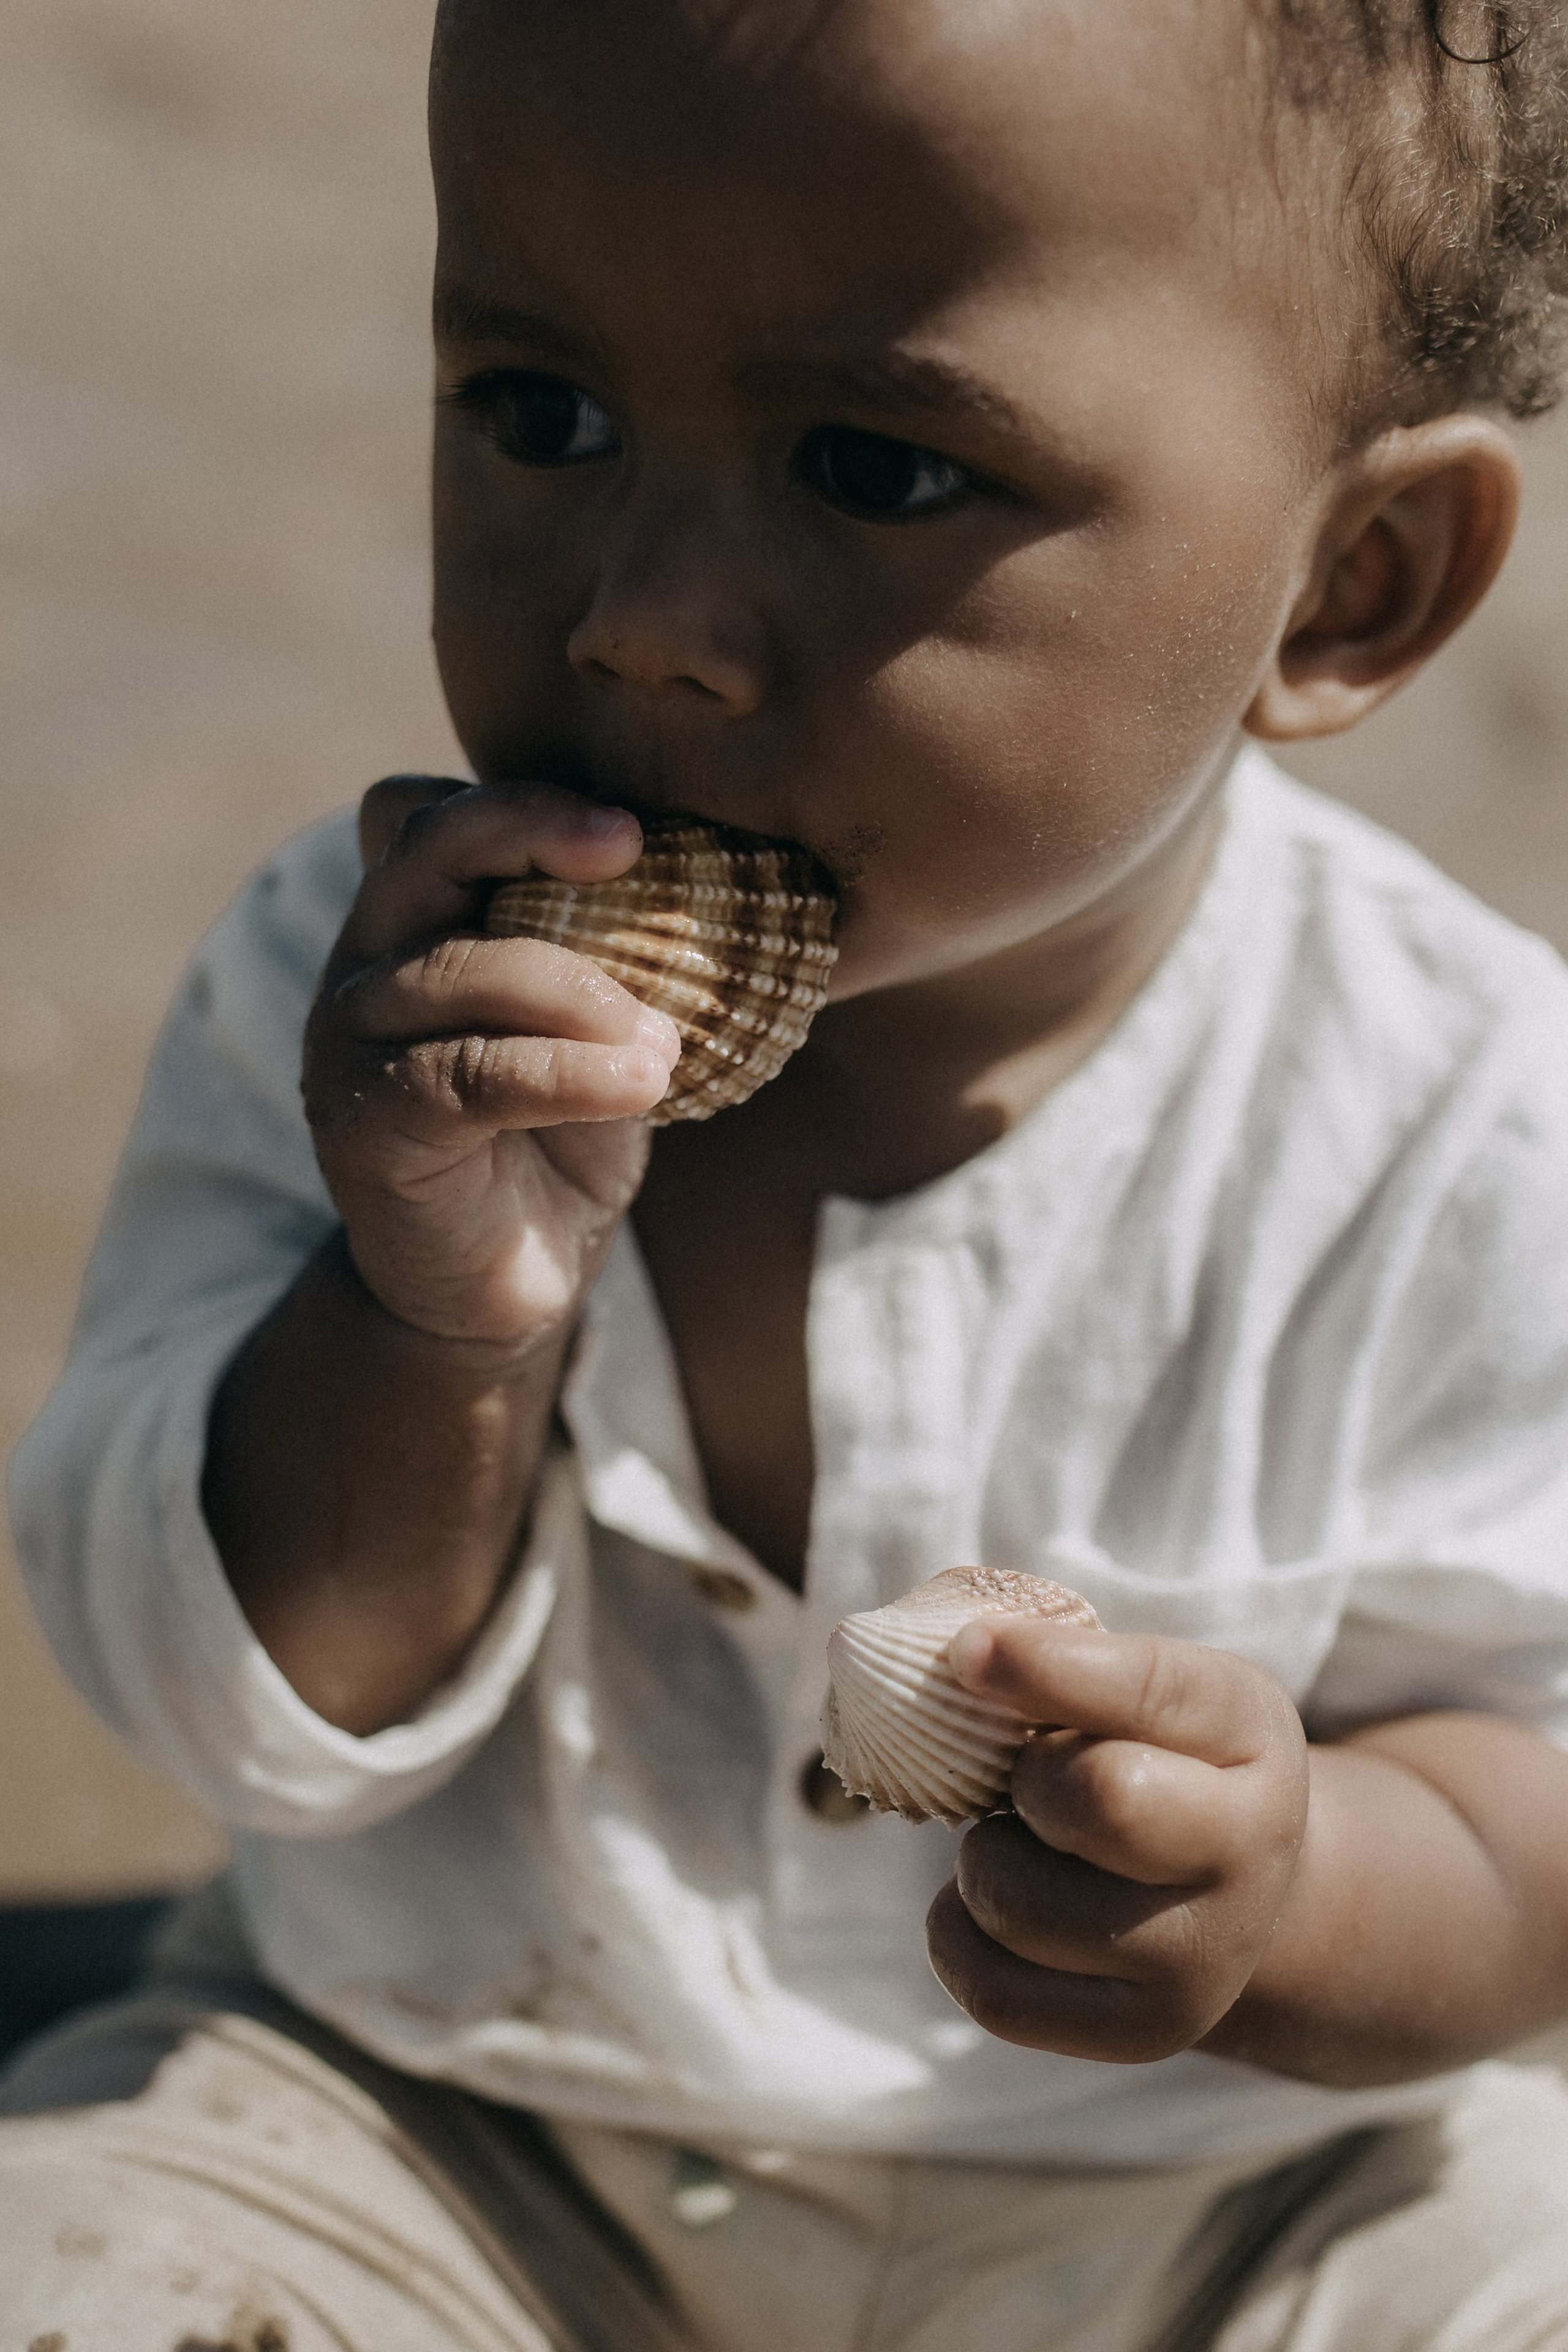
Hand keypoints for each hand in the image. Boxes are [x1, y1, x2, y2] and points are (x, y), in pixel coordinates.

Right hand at [302, 776, 681, 1348]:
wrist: (499, 1286)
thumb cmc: (555, 1141)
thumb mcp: (590, 1031)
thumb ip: (605, 951)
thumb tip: (707, 876)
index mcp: (412, 924)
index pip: (421, 815)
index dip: (511, 799)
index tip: (626, 826)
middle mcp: (365, 965)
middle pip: (426, 849)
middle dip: (531, 830)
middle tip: (633, 849)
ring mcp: (351, 1041)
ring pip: (461, 970)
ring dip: (580, 991)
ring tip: (665, 1041)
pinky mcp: (368, 1122)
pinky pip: (475, 1073)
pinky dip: (570, 1073)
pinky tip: (642, 1084)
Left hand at [925, 1620, 1308, 2062]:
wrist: (1233, 1885)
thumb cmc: (1153, 1753)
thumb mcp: (1136, 1685)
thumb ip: (1055, 1655)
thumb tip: (955, 1656)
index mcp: (1249, 1726)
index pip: (1147, 1688)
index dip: (1047, 1666)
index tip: (967, 1649)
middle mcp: (1250, 1848)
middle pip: (1100, 1800)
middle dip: (1028, 1779)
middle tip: (1032, 1778)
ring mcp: (1204, 1958)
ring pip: (1017, 1901)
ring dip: (986, 1857)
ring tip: (1027, 1843)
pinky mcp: (1145, 2034)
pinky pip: (991, 1991)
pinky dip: (958, 1934)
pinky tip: (1003, 1900)